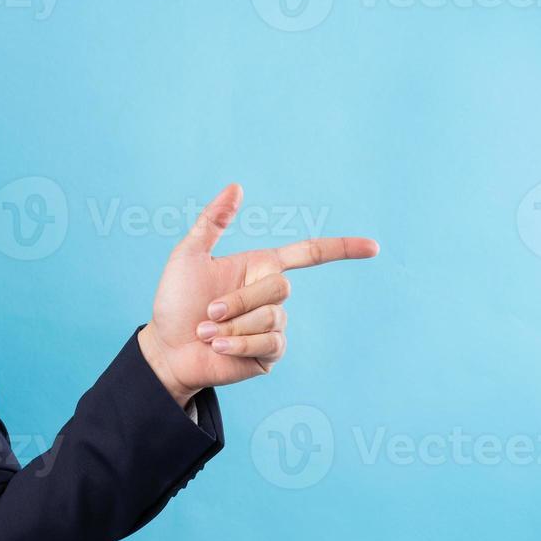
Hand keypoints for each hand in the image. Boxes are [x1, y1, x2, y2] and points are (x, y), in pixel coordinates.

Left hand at [137, 184, 378, 407]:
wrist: (166, 347)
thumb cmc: (174, 301)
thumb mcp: (188, 256)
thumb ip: (212, 222)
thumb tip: (236, 186)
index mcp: (259, 267)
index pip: (309, 254)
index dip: (341, 249)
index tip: (374, 247)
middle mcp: (271, 295)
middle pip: (281, 289)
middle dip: (239, 301)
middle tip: (208, 311)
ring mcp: (274, 325)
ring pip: (272, 318)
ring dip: (232, 326)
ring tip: (206, 332)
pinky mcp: (270, 353)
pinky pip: (269, 343)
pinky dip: (237, 345)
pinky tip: (216, 347)